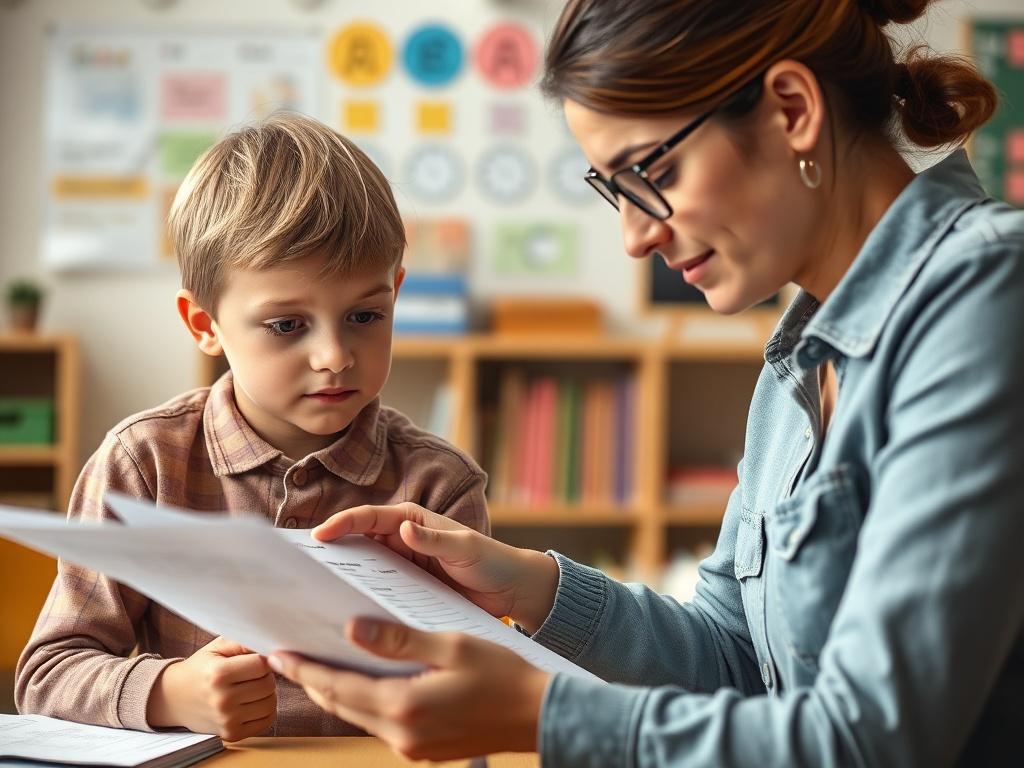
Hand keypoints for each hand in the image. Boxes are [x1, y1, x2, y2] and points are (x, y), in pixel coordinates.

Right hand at [147, 636, 276, 740]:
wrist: (174, 698)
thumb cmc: (200, 669)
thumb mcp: (217, 647)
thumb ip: (243, 641)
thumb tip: (269, 646)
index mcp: (219, 674)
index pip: (262, 665)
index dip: (263, 659)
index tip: (254, 660)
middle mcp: (222, 699)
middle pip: (268, 684)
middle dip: (265, 676)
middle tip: (252, 674)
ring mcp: (227, 720)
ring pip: (270, 703)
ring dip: (266, 694)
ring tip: (252, 688)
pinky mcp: (231, 734)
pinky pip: (266, 721)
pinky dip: (265, 711)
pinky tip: (252, 703)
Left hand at [269, 618, 549, 760]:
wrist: (539, 714)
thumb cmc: (502, 674)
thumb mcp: (450, 645)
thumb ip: (398, 639)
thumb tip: (352, 628)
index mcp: (403, 706)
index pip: (337, 686)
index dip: (304, 669)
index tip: (277, 654)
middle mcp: (401, 734)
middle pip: (342, 704)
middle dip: (314, 680)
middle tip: (287, 657)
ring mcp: (412, 747)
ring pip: (360, 715)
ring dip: (338, 691)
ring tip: (319, 666)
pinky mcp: (424, 749)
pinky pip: (381, 723)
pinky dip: (364, 701)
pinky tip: (364, 682)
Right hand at [314, 502, 558, 631]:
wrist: (511, 590)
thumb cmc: (493, 561)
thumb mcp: (467, 548)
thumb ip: (437, 540)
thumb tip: (404, 529)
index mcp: (411, 520)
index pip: (368, 517)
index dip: (341, 524)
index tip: (319, 538)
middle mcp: (401, 540)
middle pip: (356, 541)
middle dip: (330, 551)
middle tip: (301, 568)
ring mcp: (401, 566)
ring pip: (362, 568)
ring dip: (341, 577)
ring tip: (312, 594)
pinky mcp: (405, 590)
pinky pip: (376, 591)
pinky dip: (360, 598)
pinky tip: (344, 615)